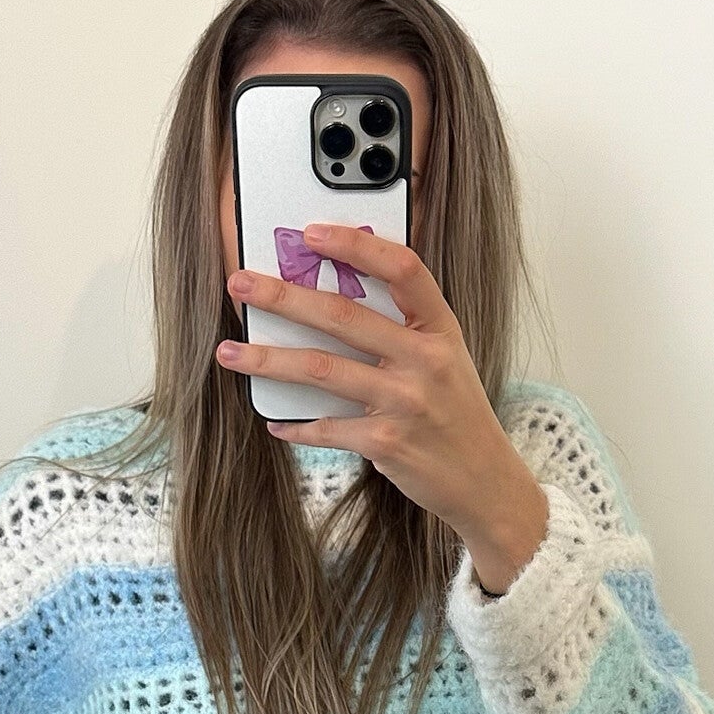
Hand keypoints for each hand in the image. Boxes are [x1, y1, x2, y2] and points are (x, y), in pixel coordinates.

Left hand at [220, 225, 548, 586]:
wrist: (484, 480)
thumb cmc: (456, 413)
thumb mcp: (445, 358)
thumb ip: (403, 327)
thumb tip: (331, 298)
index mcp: (441, 329)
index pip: (402, 269)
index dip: (356, 245)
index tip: (312, 232)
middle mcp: (425, 360)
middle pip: (343, 315)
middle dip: (283, 296)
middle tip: (240, 284)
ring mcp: (405, 402)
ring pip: (321, 369)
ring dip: (267, 360)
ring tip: (229, 352)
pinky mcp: (386, 443)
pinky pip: (325, 427)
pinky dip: (295, 425)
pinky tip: (275, 420)